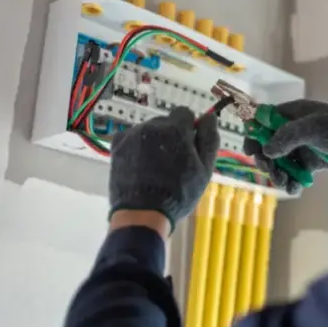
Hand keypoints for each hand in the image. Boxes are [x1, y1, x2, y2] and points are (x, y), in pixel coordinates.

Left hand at [109, 107, 218, 231]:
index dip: (189, 128)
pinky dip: (136, 146)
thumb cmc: (179, 193)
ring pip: (149, 130)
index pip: (184, 113)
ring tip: (155, 166)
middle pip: (166, 121)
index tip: (188, 145)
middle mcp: (153, 125)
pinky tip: (140, 165)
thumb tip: (210, 117)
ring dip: (154, 141)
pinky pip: (131, 137)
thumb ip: (209, 139)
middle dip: (171, 135)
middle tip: (173, 161)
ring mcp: (132, 134)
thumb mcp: (204, 169)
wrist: (143, 213)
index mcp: (176, 128)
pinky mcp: (117, 145)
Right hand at [244, 100, 327, 194]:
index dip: (254, 134)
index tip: (251, 151)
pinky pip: (295, 172)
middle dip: (266, 159)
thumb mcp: (312, 128)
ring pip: (280, 161)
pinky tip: (295, 188)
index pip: (263, 121)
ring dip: (278, 173)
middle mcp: (294, 129)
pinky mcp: (312, 162)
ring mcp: (303, 146)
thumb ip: (286, 137)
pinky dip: (292, 181)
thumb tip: (267, 151)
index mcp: (292, 114)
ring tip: (284, 181)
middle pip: (268, 144)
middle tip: (269, 169)